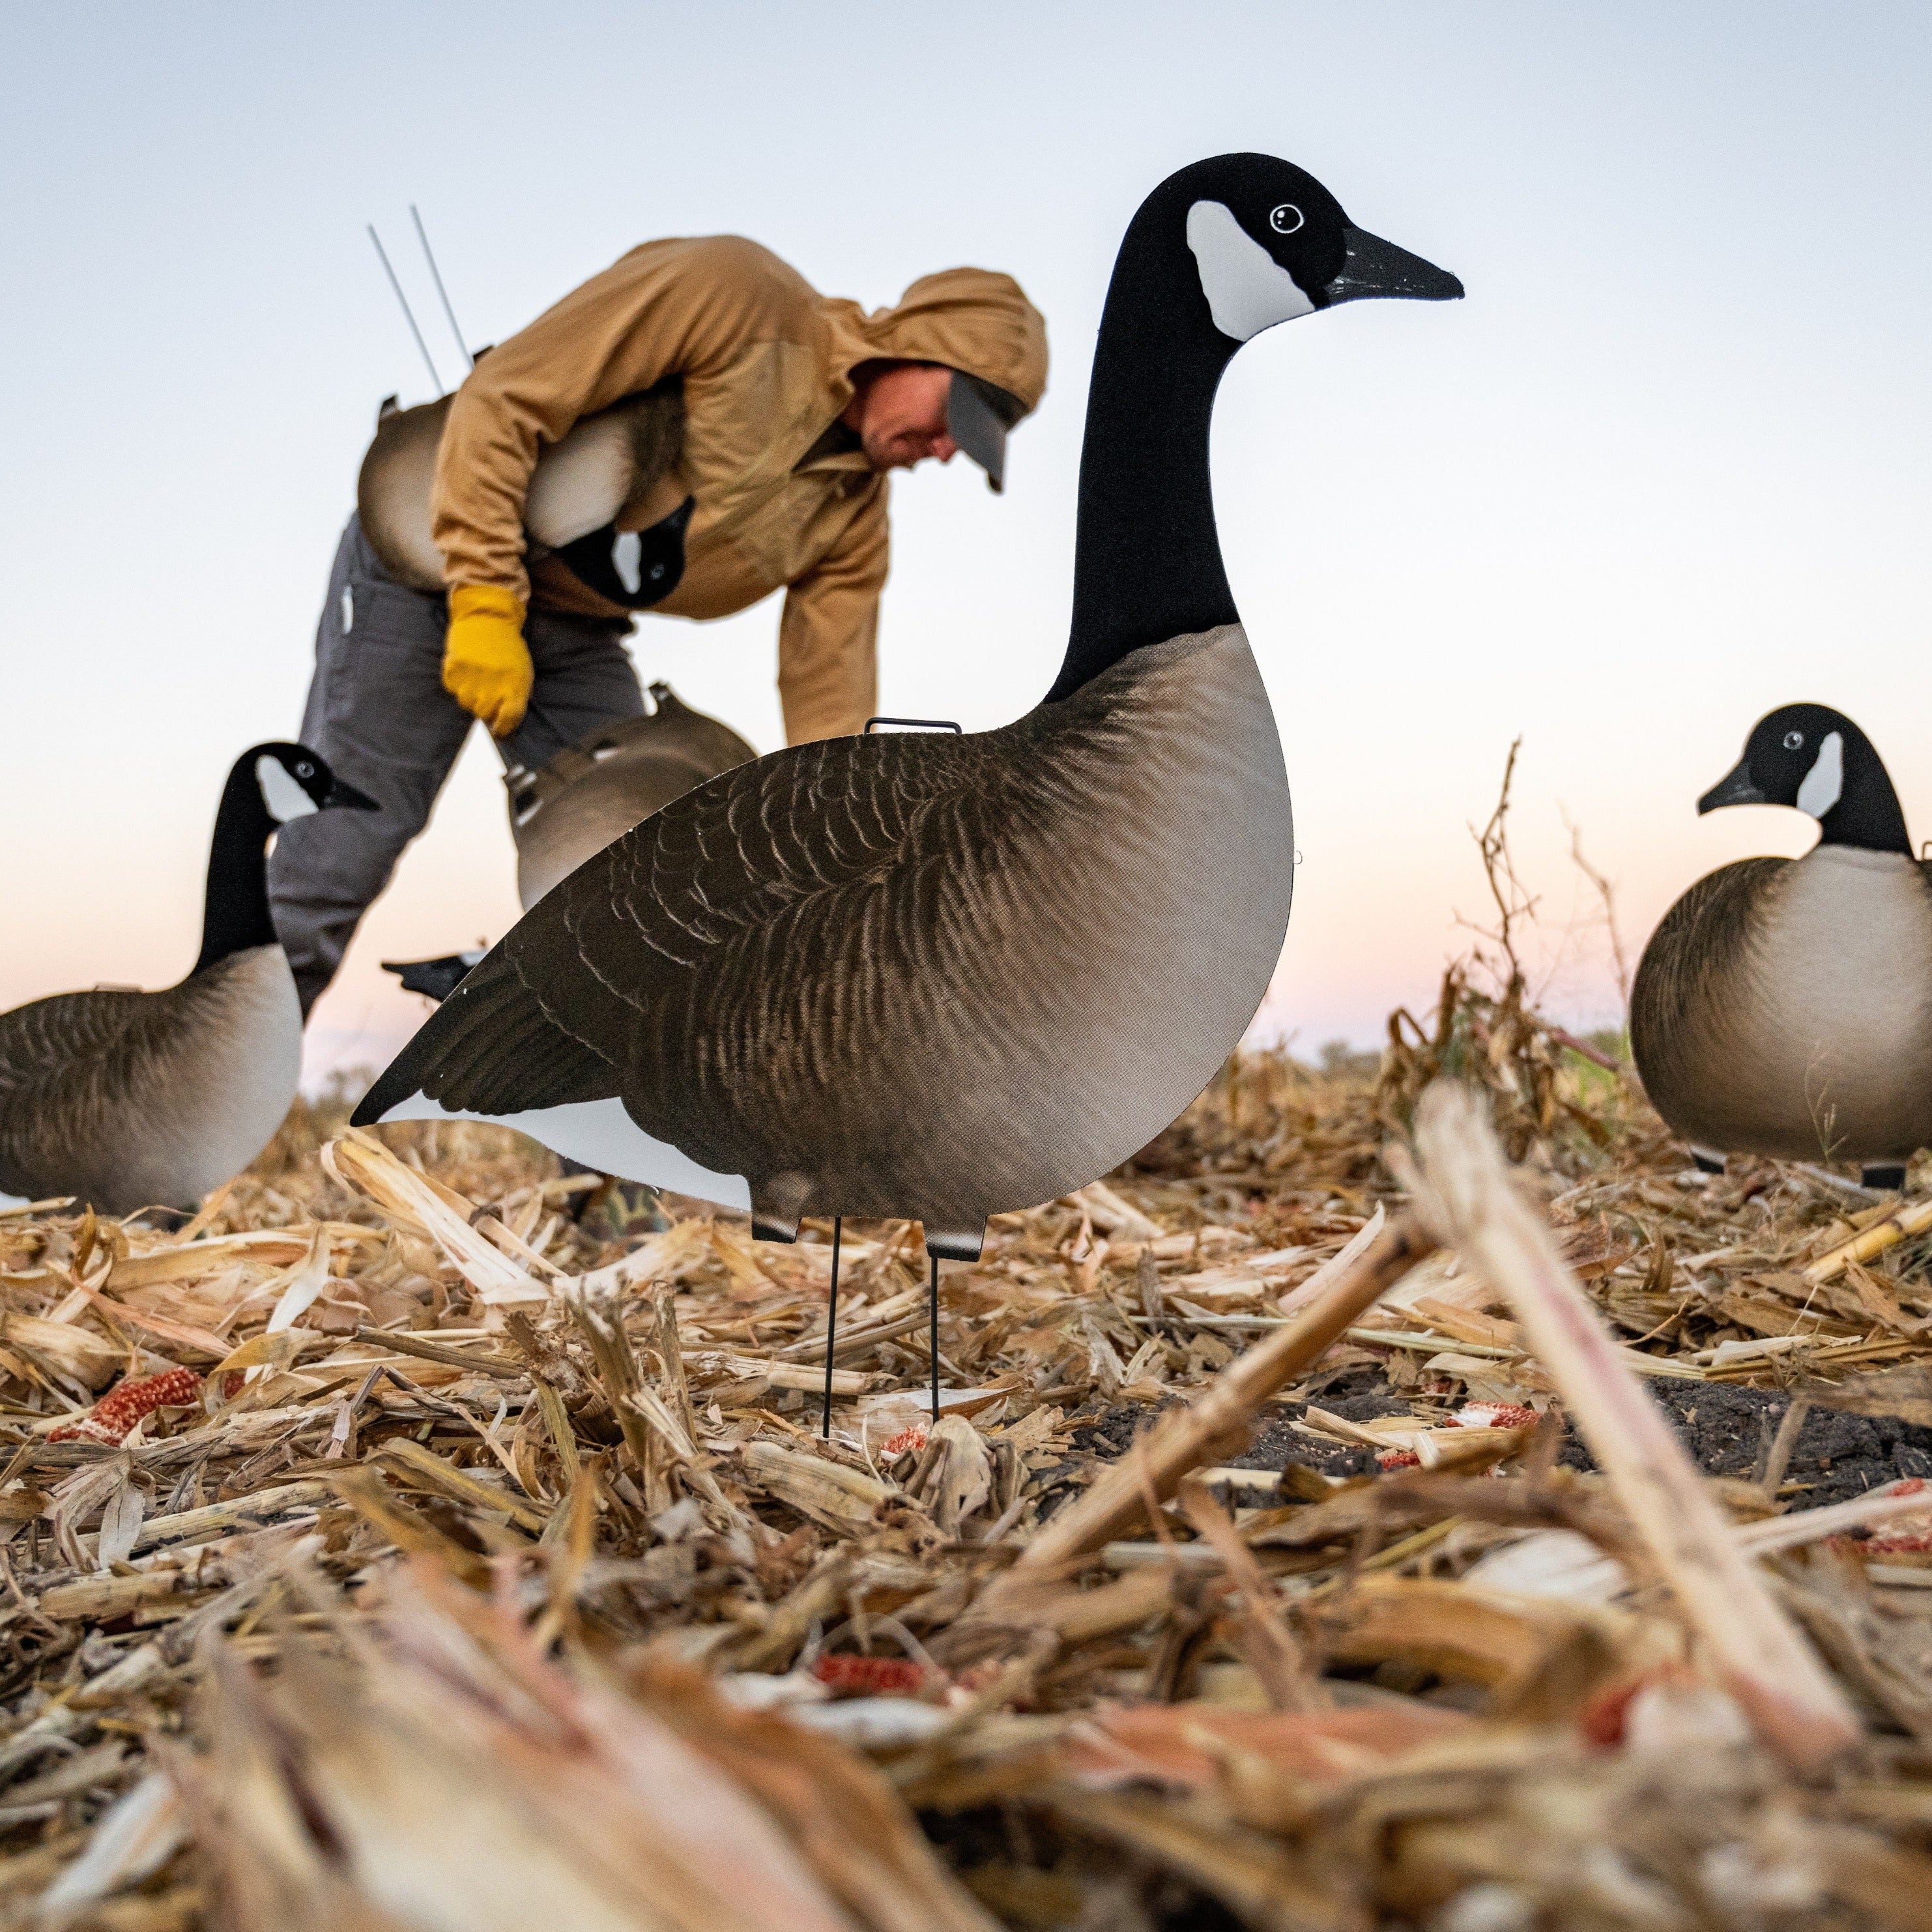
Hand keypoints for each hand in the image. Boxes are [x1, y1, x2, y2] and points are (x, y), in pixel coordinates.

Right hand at [442, 585, 533, 736]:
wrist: (488, 618)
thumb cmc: (508, 648)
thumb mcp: (522, 672)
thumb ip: (516, 698)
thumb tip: (504, 724)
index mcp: (515, 685)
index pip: (508, 719)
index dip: (503, 729)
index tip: (499, 731)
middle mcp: (493, 684)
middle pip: (483, 714)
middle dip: (486, 709)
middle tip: (488, 692)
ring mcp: (472, 677)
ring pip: (466, 703)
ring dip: (471, 696)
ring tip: (478, 676)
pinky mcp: (454, 668)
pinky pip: (452, 689)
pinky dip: (457, 683)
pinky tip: (466, 668)